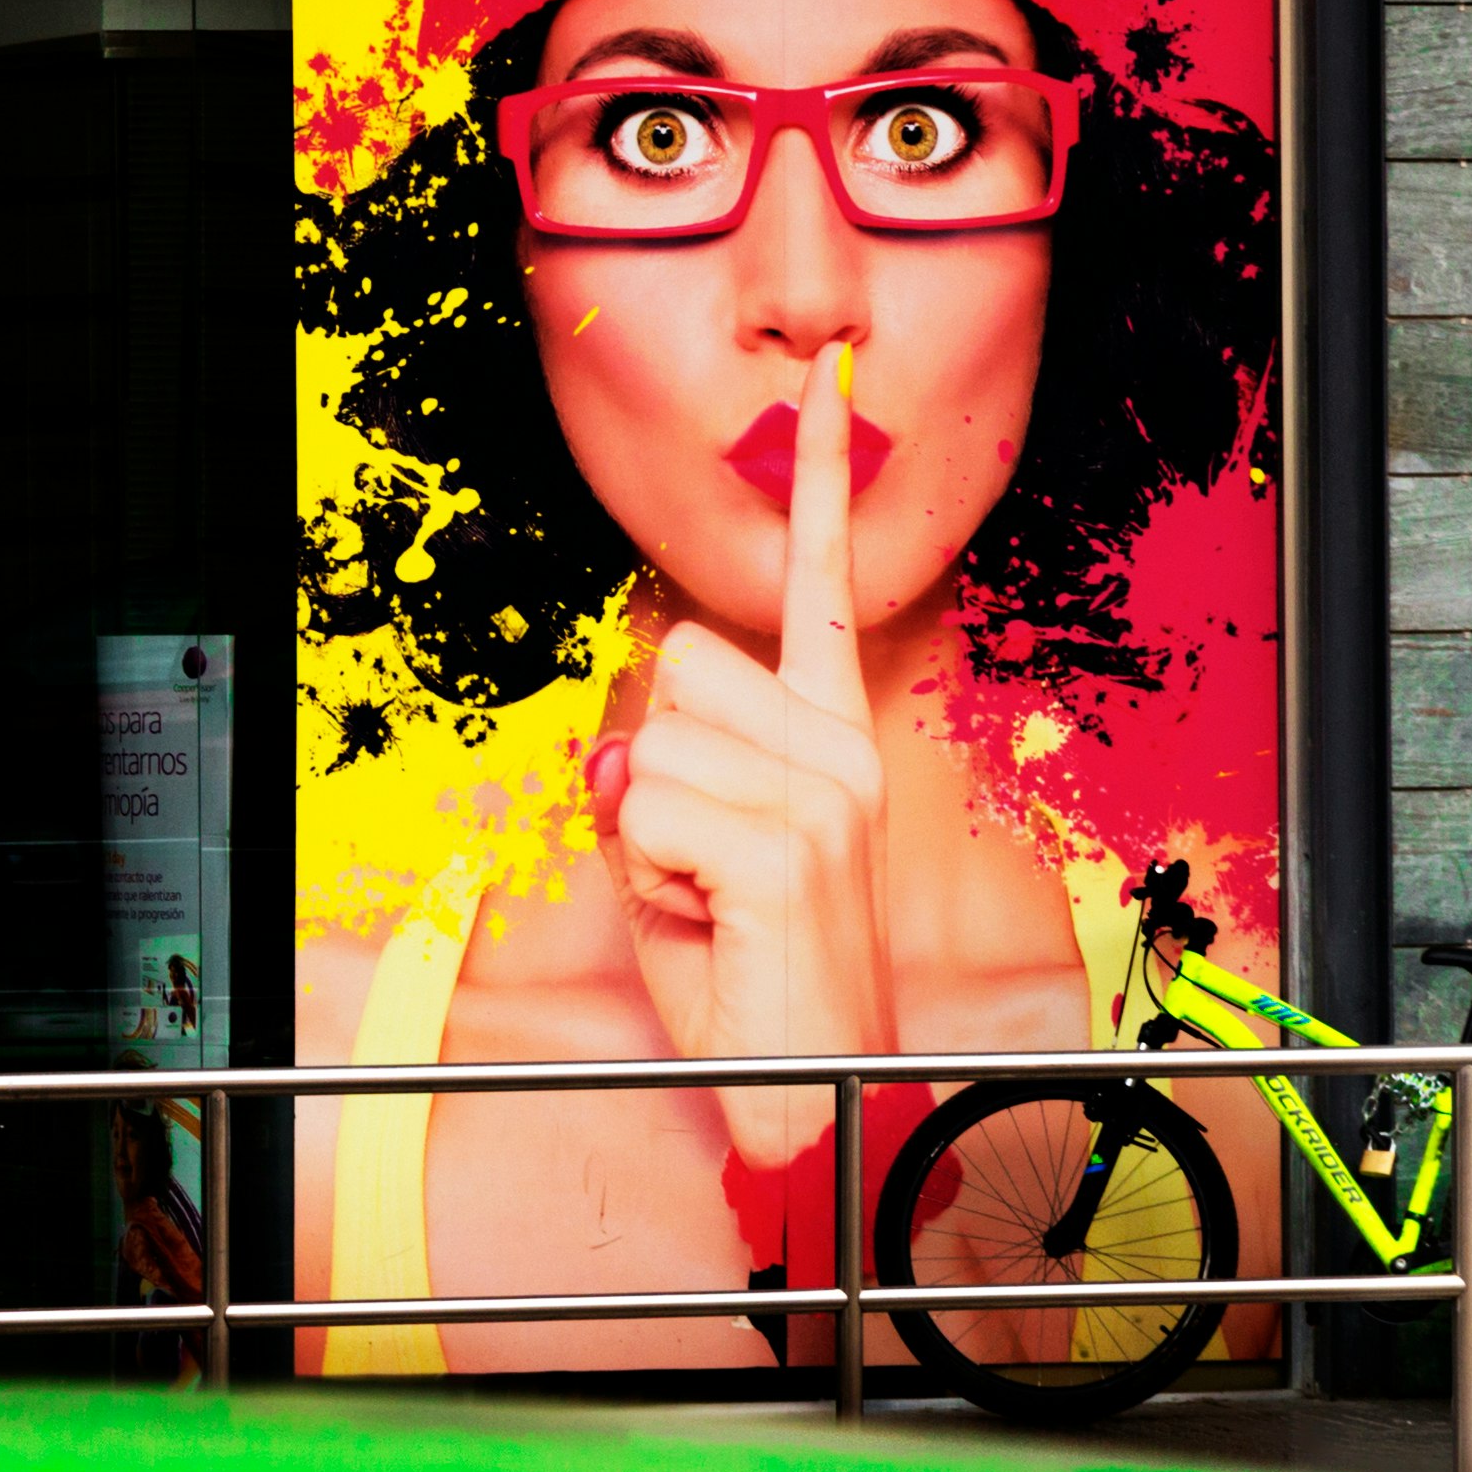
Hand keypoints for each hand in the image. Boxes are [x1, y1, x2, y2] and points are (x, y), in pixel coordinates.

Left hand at [601, 347, 889, 1167]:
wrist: (817, 1086)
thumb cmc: (757, 976)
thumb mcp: (697, 858)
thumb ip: (670, 773)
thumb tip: (627, 754)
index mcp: (835, 743)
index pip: (825, 591)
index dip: (820, 484)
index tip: (828, 386)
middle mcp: (844, 754)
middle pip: (681, 664)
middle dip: (656, 762)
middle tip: (706, 860)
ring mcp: (824, 796)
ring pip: (654, 744)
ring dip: (649, 832)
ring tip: (713, 899)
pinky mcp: (789, 846)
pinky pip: (648, 815)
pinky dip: (650, 878)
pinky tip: (714, 920)